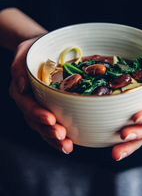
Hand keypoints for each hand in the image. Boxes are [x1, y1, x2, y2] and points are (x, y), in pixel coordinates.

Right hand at [9, 37, 72, 153]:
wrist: (42, 50)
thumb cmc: (34, 49)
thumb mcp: (24, 52)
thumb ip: (19, 68)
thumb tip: (22, 87)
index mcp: (20, 90)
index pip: (27, 105)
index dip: (38, 113)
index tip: (51, 119)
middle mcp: (28, 102)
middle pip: (35, 121)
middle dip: (48, 131)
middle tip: (62, 136)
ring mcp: (39, 108)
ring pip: (43, 128)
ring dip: (54, 139)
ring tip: (67, 145)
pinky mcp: (50, 109)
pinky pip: (52, 125)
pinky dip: (58, 137)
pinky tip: (69, 144)